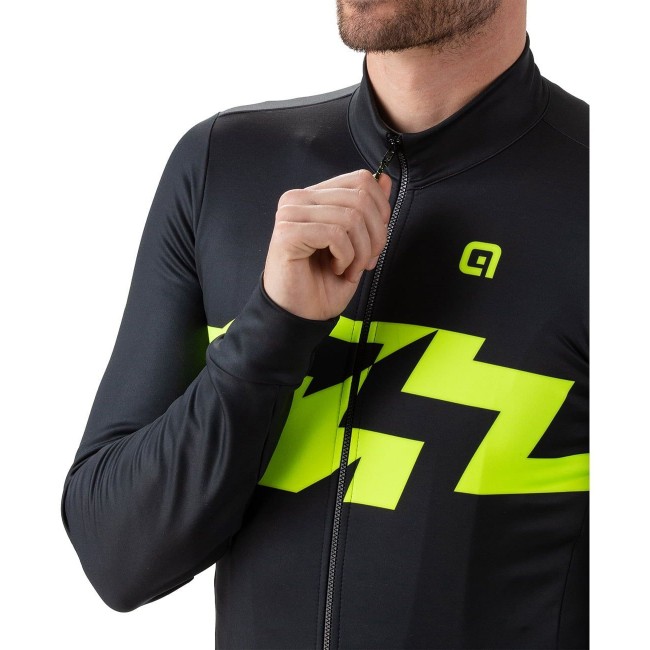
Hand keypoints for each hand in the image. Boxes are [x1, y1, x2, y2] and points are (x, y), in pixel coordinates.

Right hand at [262, 169, 392, 319]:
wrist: (300, 314)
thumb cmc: (323, 281)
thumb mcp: (357, 243)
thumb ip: (368, 210)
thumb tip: (385, 180)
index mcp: (314, 197)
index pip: (362, 180)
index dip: (381, 210)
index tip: (375, 241)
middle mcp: (298, 199)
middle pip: (360, 198)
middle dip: (375, 235)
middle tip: (367, 261)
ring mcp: (290, 214)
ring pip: (351, 217)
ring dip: (360, 251)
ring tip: (350, 269)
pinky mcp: (287, 233)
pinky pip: (335, 235)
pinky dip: (345, 257)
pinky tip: (336, 268)